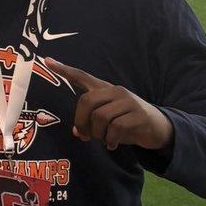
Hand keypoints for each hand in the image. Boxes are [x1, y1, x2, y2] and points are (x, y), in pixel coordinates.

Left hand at [45, 58, 172, 153]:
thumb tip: (76, 132)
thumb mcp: (109, 117)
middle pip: (86, 102)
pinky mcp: (138, 115)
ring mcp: (128, 102)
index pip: (82, 77)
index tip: (47, 61)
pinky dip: (110, 140)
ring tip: (104, 140)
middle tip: (84, 136)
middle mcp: (116, 91)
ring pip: (100, 118)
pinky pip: (115, 129)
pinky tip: (113, 144)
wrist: (158, 128)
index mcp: (106, 89)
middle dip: (81, 122)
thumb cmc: (127, 122)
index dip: (64, 70)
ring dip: (97, 134)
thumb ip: (91, 120)